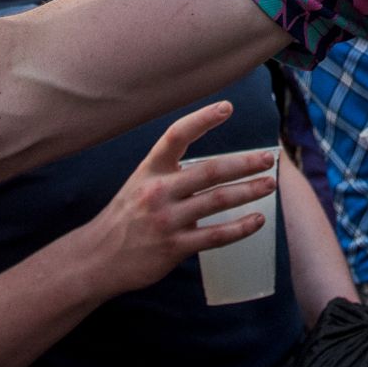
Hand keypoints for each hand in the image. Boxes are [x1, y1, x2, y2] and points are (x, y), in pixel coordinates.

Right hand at [78, 101, 278, 298]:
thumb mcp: (140, 183)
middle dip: (244, 163)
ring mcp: (167, 220)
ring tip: (269, 185)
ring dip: (248, 191)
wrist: (97, 258)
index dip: (202, 119)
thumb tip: (214, 168)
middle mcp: (159, 191)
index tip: (227, 107)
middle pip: (209, 170)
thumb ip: (172, 173)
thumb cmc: (127, 217)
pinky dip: (240, 228)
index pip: (177, 135)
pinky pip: (214, 235)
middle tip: (269, 158)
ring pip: (217, 200)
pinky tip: (257, 220)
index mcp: (150, 170)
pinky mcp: (174, 247)